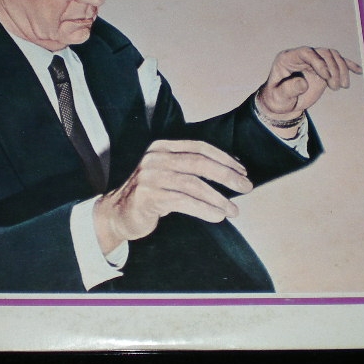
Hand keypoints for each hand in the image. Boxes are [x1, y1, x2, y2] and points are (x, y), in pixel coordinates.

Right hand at [92, 139, 252, 253]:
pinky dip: (204, 209)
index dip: (224, 158)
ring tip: (234, 210)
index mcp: (163, 148)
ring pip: (193, 184)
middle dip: (227, 176)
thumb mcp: (168, 175)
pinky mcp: (148, 196)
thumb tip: (231, 173)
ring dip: (218, 198)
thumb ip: (191, 170)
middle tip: (246, 187)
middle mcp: (155, 158)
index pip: (199, 147)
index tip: (242, 170)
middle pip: (199, 163)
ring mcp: (150, 176)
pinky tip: (217, 216)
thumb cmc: (151, 195)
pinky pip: (183, 202)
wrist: (117, 214)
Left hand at [257, 46, 361, 123]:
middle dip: (333, 69)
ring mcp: (313, 62)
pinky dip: (348, 66)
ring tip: (341, 86)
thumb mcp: (279, 97)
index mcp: (288, 59)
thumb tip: (303, 82)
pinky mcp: (323, 69)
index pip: (307, 52)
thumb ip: (288, 90)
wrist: (283, 104)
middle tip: (335, 87)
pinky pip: (337, 63)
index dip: (319, 62)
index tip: (326, 77)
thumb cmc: (277, 99)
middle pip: (323, 53)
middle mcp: (301, 57)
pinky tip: (359, 71)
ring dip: (341, 70)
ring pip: (332, 57)